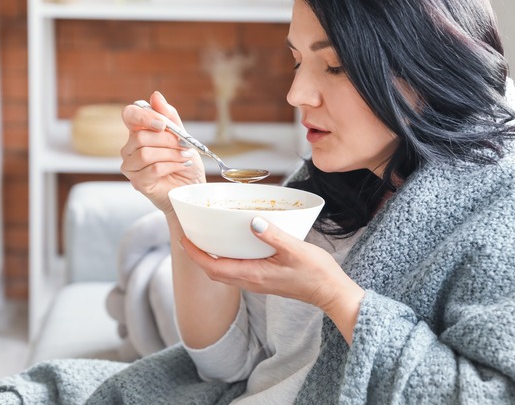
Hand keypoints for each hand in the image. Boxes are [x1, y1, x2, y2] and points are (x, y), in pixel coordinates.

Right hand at [120, 91, 205, 214]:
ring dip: (171, 154)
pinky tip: (181, 166)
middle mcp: (130, 147)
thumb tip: (155, 95)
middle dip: (168, 141)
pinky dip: (171, 166)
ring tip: (185, 157)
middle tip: (184, 146)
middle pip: (140, 137)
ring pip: (145, 154)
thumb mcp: (183, 136)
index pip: (129, 115)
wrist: (193, 187)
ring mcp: (131, 166)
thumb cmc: (186, 162)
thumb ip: (170, 117)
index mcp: (139, 131)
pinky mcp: (137, 182)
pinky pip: (152, 169)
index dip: (143, 116)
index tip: (163, 124)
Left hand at [181, 217, 365, 342]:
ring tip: (206, 239)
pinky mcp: (264, 280)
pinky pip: (237, 271)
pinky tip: (233, 245)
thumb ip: (273, 235)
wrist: (330, 292)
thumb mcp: (295, 249)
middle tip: (190, 236)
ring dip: (211, 258)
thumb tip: (252, 221)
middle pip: (214, 272)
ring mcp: (257, 283)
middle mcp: (251, 281)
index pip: (213, 267)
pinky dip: (227, 259)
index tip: (183, 239)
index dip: (195, 254)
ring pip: (224, 272)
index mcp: (253, 274)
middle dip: (198, 256)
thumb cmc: (316, 273)